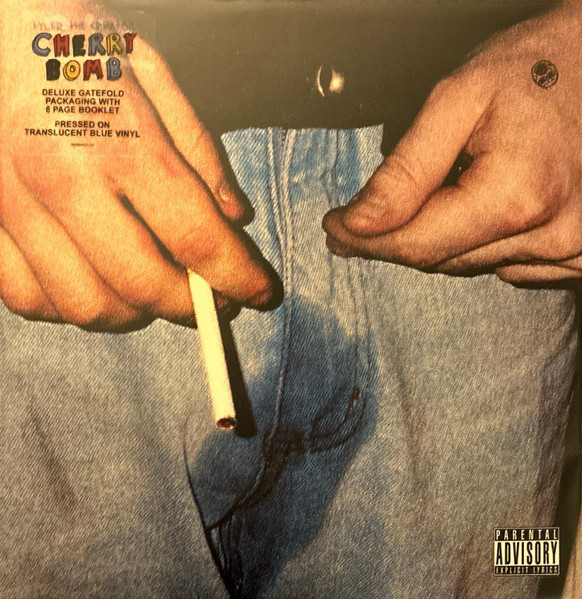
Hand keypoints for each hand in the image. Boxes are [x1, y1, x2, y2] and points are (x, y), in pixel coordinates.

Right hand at [0, 1, 274, 330]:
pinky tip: (96, 281)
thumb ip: (198, 150)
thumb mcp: (153, 73)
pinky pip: (28, 298)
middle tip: (212, 299)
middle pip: (141, 284)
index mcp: (116, 141)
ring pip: (84, 305)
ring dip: (135, 313)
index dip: (238, 277)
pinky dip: (72, 305)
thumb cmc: (75, 44)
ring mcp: (11, 206)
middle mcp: (61, 180)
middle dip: (190, 307)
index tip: (260, 291)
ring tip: (155, 290)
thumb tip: (233, 217)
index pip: (194, 235)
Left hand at [324, 2, 580, 283]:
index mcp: (516, 197)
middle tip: (353, 225)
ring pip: (466, 264)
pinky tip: (473, 210)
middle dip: (390, 241)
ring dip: (433, 240)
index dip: (365, 240)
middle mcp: (549, 236)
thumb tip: (360, 222)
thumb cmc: (535, 68)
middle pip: (439, 259)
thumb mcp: (458, 100)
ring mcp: (570, 252)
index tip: (334, 228)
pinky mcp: (580, 257)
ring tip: (414, 208)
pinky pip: (505, 265)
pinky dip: (476, 243)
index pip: (415, 244)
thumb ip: (406, 169)